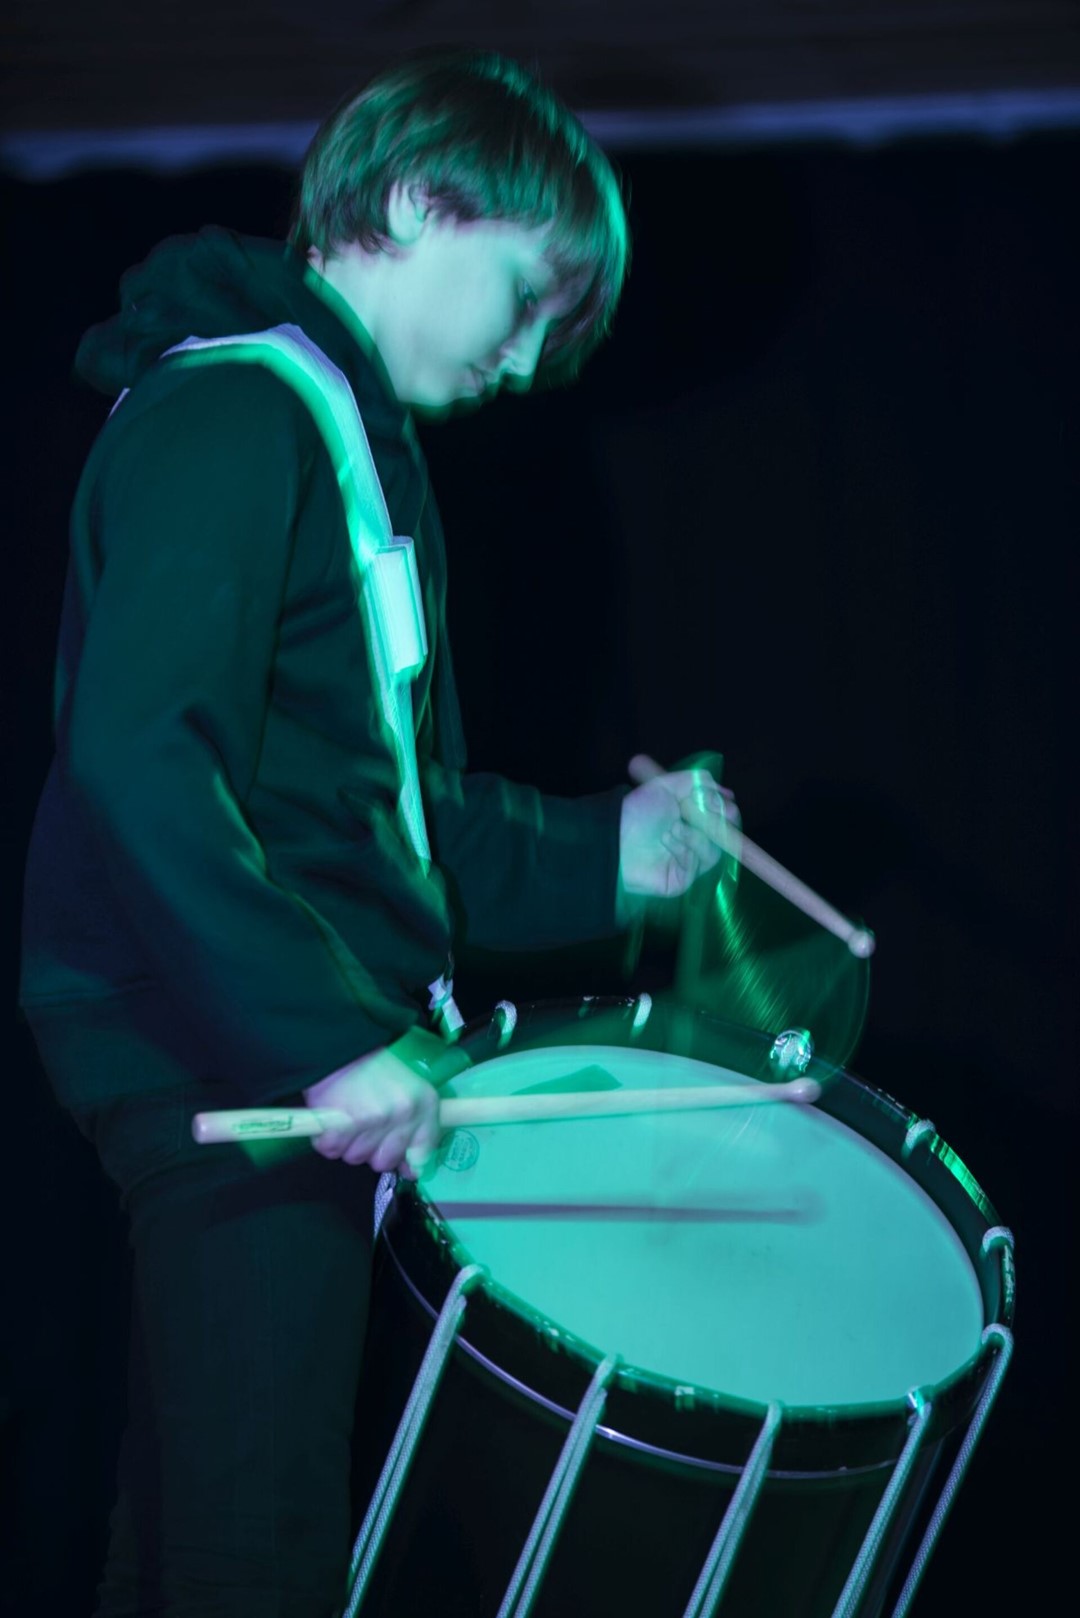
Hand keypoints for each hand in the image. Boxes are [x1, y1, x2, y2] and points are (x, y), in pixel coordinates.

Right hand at [303, 1044, 441, 1176]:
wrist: (340, 1044)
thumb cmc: (374, 1067)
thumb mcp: (407, 1089)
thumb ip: (414, 1126)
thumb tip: (411, 1169)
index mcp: (424, 1104)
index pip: (424, 1150)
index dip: (409, 1160)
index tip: (400, 1161)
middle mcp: (404, 1114)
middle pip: (385, 1161)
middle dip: (371, 1150)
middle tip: (363, 1128)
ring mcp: (374, 1120)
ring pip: (357, 1158)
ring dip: (347, 1144)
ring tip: (346, 1117)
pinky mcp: (344, 1124)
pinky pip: (332, 1150)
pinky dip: (326, 1140)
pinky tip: (330, 1120)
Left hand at [618, 753, 739, 905]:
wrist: (613, 839)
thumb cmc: (636, 813)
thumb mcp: (665, 786)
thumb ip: (695, 781)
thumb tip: (725, 793)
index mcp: (691, 820)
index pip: (722, 817)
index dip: (727, 809)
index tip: (726, 800)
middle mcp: (694, 842)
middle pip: (724, 837)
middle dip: (720, 823)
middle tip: (715, 814)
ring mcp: (689, 863)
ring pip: (713, 851)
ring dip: (697, 835)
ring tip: (674, 827)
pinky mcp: (683, 879)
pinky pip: (696, 864)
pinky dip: (684, 848)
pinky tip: (667, 840)